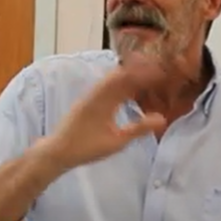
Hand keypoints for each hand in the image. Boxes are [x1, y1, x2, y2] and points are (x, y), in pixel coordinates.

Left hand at [39, 54, 167, 169]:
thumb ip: (138, 128)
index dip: (147, 73)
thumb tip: (162, 118)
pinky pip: (109, 85)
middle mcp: (98, 91)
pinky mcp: (89, 99)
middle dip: (141, 70)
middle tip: (160, 71)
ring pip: (115, 77)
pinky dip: (123, 83)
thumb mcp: (116, 141)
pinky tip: (131, 89)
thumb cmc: (86, 147)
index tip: (163, 72)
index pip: (130, 78)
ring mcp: (92, 94)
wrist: (57, 150)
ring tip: (149, 77)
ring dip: (132, 75)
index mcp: (104, 98)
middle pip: (122, 72)